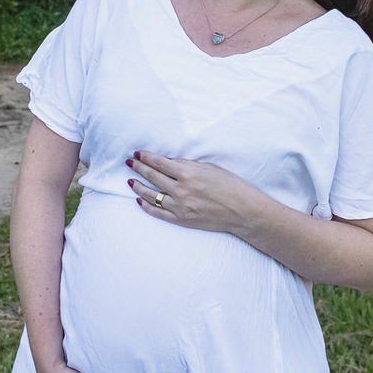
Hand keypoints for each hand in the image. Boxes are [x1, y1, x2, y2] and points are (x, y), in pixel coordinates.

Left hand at [127, 150, 252, 232]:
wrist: (242, 211)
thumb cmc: (230, 186)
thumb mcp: (209, 168)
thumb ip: (186, 165)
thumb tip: (167, 162)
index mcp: (188, 174)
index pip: (160, 163)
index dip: (146, 157)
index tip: (138, 153)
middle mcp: (181, 190)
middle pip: (152, 177)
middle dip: (139, 168)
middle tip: (129, 162)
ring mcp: (179, 207)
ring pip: (151, 195)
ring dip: (138, 186)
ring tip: (130, 180)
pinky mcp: (181, 220)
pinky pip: (157, 212)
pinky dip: (146, 206)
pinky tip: (139, 199)